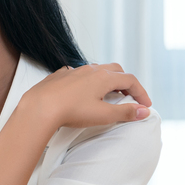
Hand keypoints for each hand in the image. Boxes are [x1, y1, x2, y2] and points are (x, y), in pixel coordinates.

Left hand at [23, 63, 151, 131]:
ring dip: (106, 80)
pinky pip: (78, 74)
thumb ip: (125, 112)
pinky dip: (87, 81)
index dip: (141, 92)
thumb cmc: (71, 111)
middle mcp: (89, 69)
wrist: (39, 107)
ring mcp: (72, 71)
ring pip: (95, 70)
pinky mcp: (58, 76)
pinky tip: (83, 92)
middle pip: (115, 70)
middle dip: (125, 82)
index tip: (145, 105)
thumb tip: (143, 111)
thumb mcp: (103, 115)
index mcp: (103, 77)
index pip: (130, 80)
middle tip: (129, 97)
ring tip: (108, 94)